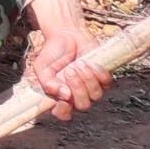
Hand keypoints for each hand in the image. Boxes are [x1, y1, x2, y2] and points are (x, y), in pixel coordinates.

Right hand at [25, 0, 111, 119]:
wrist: (67, 34)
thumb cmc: (53, 52)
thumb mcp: (42, 66)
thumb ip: (46, 82)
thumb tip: (64, 95)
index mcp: (59, 96)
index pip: (63, 114)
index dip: (65, 108)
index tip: (63, 94)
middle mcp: (76, 95)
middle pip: (83, 105)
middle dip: (78, 88)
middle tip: (70, 70)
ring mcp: (91, 87)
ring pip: (96, 96)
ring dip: (88, 79)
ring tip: (79, 63)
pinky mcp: (103, 78)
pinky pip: (107, 84)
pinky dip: (99, 73)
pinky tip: (89, 62)